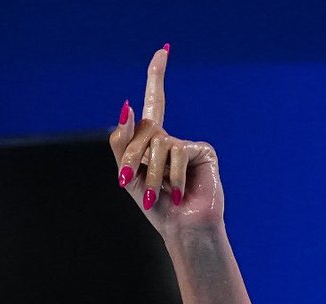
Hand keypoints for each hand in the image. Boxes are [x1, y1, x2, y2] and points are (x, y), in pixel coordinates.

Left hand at [110, 47, 223, 236]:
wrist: (183, 229)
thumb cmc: (157, 208)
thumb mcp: (129, 177)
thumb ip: (122, 143)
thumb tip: (126, 105)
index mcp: (153, 142)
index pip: (155, 102)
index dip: (157, 76)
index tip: (163, 51)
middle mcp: (171, 139)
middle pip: (144, 129)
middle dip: (132, 157)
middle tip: (128, 181)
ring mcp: (188, 144)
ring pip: (159, 145)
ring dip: (153, 175)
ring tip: (159, 196)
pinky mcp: (203, 151)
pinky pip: (178, 154)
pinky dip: (174, 177)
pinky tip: (180, 193)